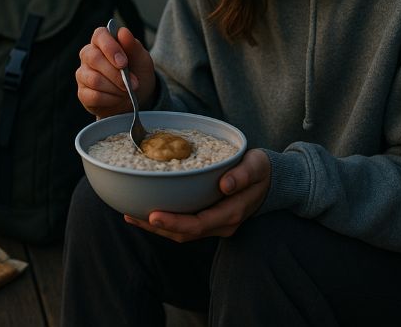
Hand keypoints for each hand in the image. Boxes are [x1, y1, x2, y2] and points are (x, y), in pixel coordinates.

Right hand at [75, 25, 155, 117]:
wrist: (137, 96)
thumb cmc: (138, 72)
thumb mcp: (142, 59)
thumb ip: (133, 46)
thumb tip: (123, 32)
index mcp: (103, 41)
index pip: (100, 36)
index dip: (111, 48)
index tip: (124, 63)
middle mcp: (88, 54)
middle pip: (94, 59)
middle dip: (116, 74)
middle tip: (133, 83)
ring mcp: (83, 74)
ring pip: (94, 80)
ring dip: (116, 88)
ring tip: (126, 91)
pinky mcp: (82, 93)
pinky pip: (93, 96)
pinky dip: (110, 100)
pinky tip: (117, 98)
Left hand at [124, 149, 270, 241]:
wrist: (270, 181)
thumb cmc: (261, 170)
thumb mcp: (257, 166)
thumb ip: (243, 175)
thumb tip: (226, 185)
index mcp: (231, 213)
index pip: (198, 224)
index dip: (174, 222)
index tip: (153, 215)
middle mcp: (221, 224)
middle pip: (184, 233)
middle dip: (156, 228)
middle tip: (131, 215)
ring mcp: (214, 225)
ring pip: (181, 233)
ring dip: (155, 227)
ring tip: (130, 214)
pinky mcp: (208, 220)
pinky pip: (183, 226)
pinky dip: (164, 221)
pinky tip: (145, 211)